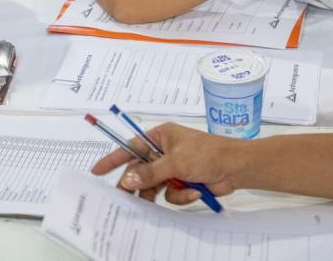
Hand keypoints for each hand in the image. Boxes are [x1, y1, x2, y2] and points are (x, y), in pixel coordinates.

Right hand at [90, 123, 241, 204]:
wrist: (235, 168)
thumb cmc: (207, 154)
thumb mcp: (176, 162)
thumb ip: (151, 172)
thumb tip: (128, 179)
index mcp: (160, 137)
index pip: (130, 147)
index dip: (113, 159)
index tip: (97, 171)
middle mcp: (163, 151)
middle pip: (140, 170)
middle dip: (140, 183)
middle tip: (128, 195)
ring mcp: (172, 168)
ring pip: (154, 185)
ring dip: (163, 192)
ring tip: (171, 192)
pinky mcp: (181, 182)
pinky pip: (169, 194)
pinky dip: (180, 195)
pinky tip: (194, 191)